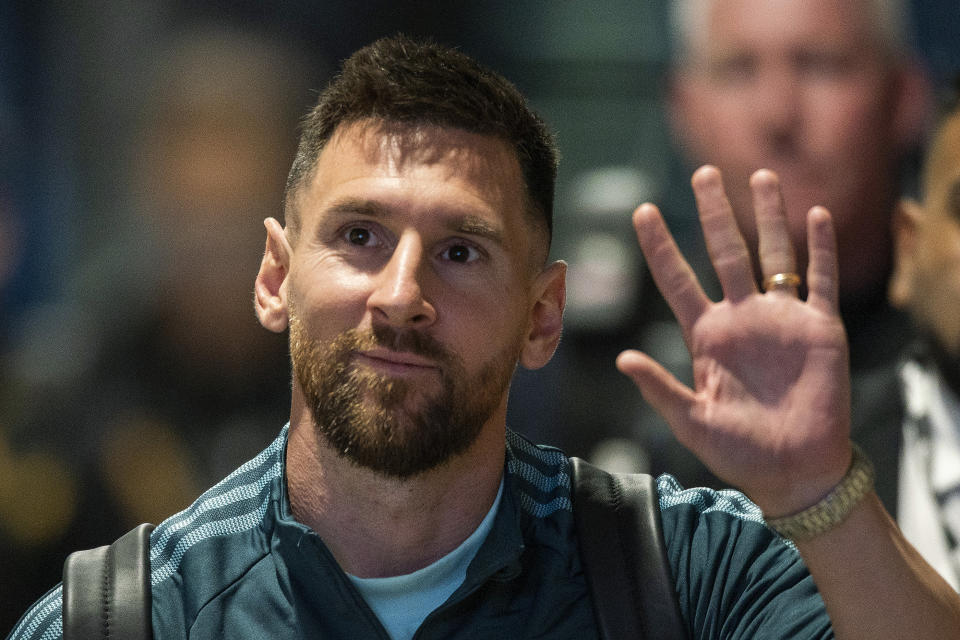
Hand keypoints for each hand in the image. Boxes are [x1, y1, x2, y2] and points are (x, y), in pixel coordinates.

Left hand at [617, 166, 850, 516]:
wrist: (794, 471)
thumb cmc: (739, 452)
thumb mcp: (692, 421)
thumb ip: (660, 388)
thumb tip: (622, 359)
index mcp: (707, 335)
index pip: (677, 280)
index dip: (660, 246)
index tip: (640, 210)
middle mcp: (742, 318)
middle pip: (725, 252)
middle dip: (714, 213)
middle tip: (703, 172)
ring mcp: (782, 319)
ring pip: (773, 255)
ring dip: (768, 216)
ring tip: (760, 175)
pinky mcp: (820, 329)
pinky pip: (820, 280)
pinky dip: (819, 249)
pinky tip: (815, 215)